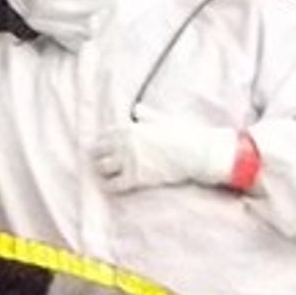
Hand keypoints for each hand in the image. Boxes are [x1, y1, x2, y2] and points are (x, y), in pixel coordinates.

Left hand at [92, 118, 244, 191]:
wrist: (198, 153)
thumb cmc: (183, 135)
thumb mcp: (163, 120)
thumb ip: (147, 115)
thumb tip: (137, 108)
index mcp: (128, 128)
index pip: (103, 136)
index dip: (104, 144)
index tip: (107, 150)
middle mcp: (124, 143)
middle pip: (97, 152)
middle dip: (101, 157)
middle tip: (106, 164)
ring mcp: (128, 160)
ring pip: (101, 168)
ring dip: (104, 172)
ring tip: (109, 174)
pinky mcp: (135, 177)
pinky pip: (112, 185)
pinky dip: (111, 186)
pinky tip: (115, 186)